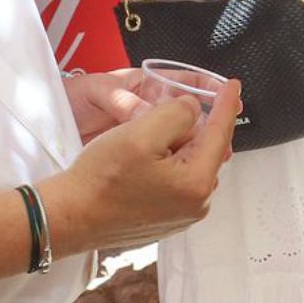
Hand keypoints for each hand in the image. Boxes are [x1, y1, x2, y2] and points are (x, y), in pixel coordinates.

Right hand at [44, 78, 240, 251]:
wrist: (71, 216)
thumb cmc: (100, 180)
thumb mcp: (141, 131)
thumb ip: (177, 113)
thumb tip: (193, 109)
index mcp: (196, 182)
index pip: (220, 133)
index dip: (226, 104)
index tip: (232, 86)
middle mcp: (196, 203)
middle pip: (206, 148)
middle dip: (193, 124)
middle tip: (170, 107)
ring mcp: (182, 213)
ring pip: (190, 162)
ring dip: (176, 143)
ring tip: (147, 134)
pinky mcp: (166, 217)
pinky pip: (177, 179)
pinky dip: (167, 161)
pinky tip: (143, 157)